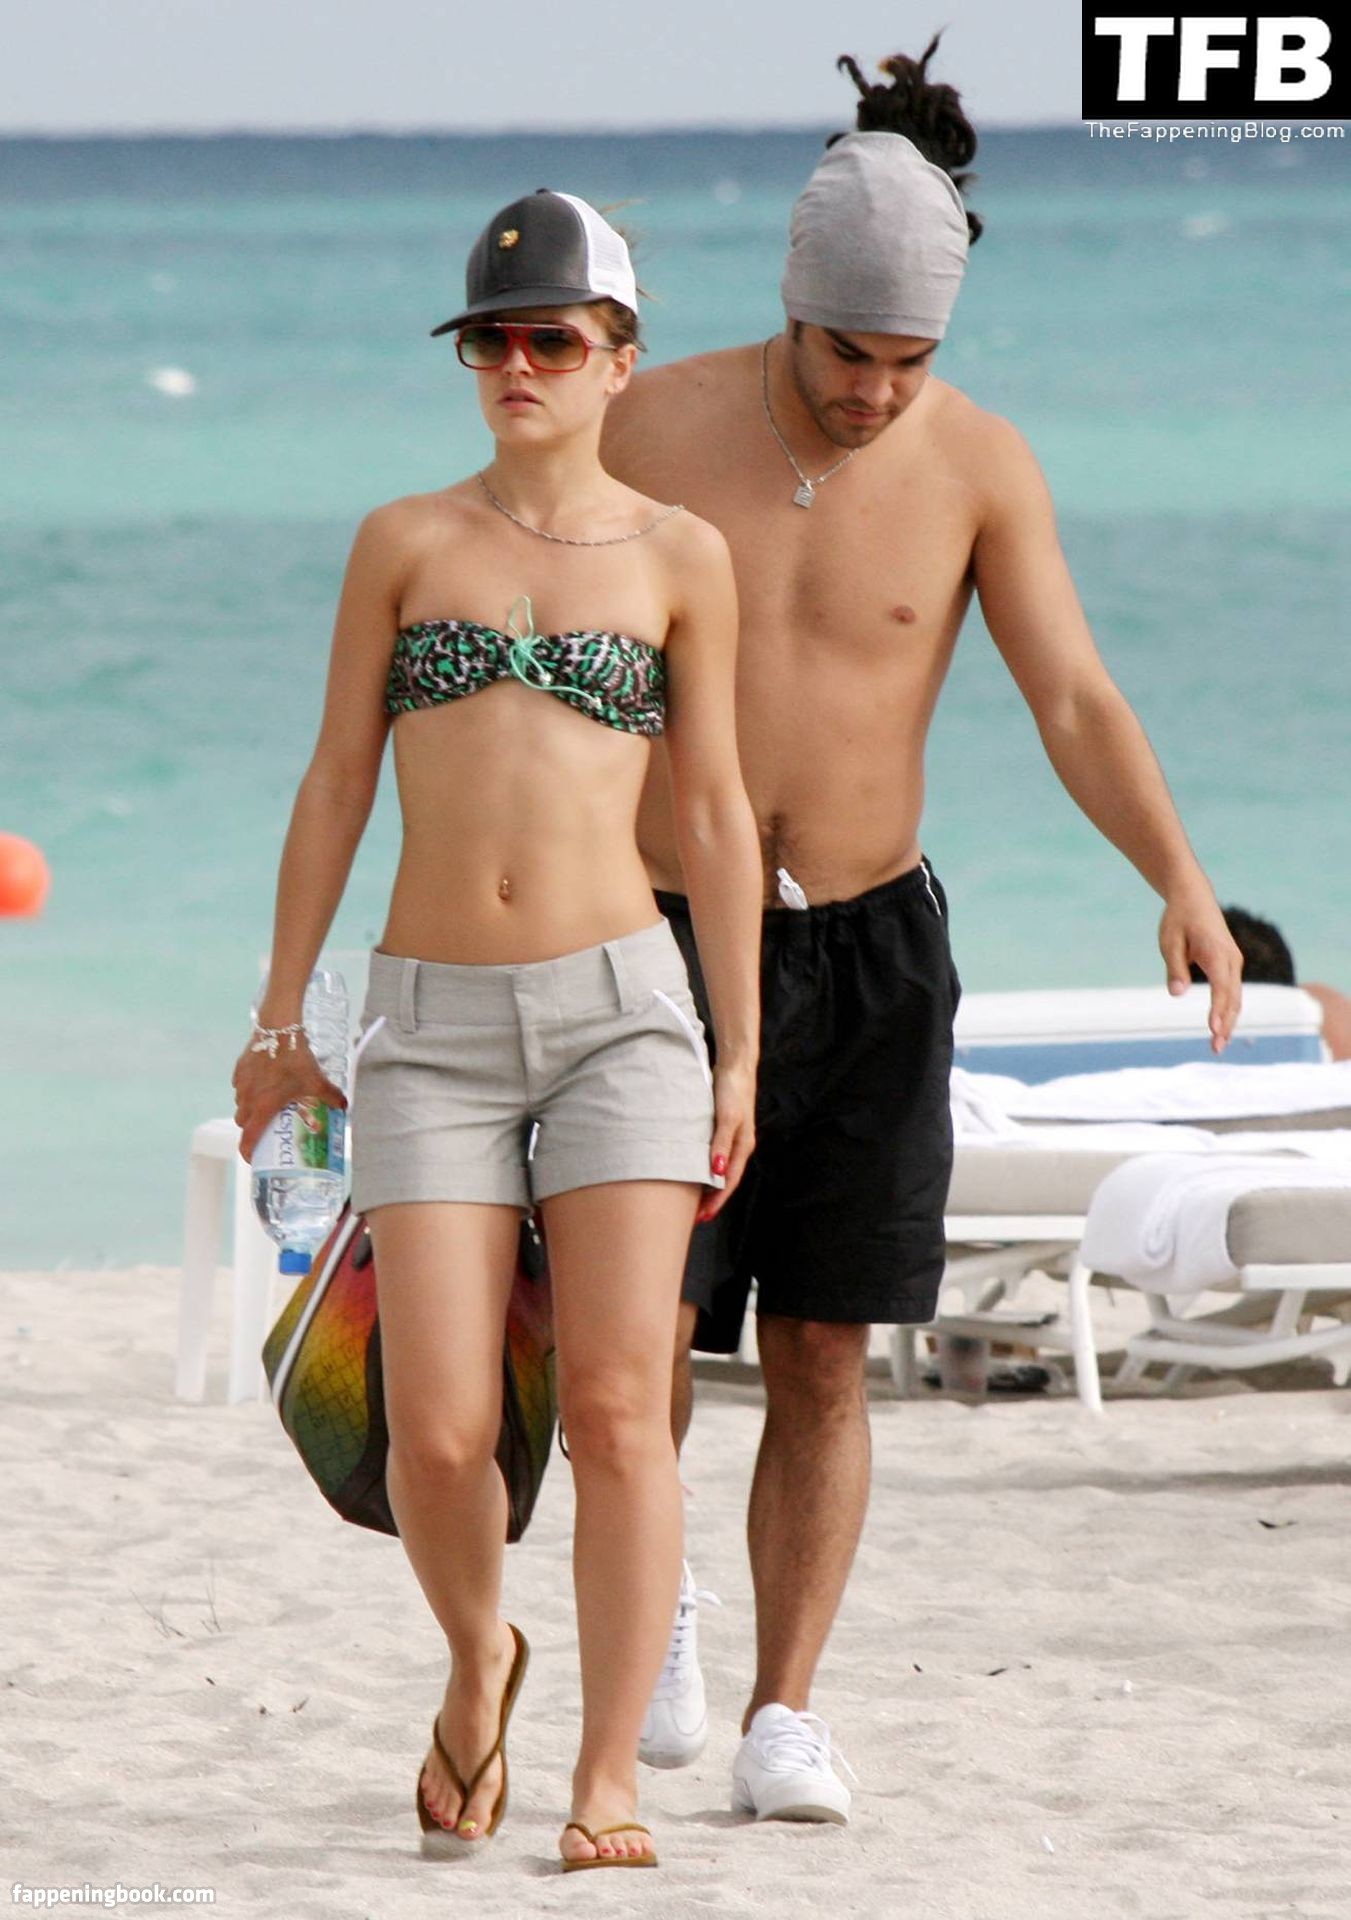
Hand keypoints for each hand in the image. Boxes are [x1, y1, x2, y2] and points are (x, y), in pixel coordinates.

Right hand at [231, 1031, 346, 1163]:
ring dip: (249, 1107)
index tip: (254, 1159)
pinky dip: (248, 1089)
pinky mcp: (239, 1068)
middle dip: (252, 1127)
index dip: (249, 1152)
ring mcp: (241, 1083)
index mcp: (262, 1108)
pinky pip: (240, 1086)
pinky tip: (263, 1082)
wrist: (279, 1028)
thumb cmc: (296, 1060)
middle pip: (243, 1122)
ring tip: (267, 1102)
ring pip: (240, 1103)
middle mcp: (247, 1098)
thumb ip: (331, 1096)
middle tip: (268, 1125)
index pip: (249, 1139)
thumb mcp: (317, 1081)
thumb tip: (344, 1108)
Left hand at [697, 1058, 755, 1222]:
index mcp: (743, 1146)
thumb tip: (716, 1173)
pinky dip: (704, 1168)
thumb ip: (721, 1144)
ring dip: (708, 1185)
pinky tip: (693, 1171)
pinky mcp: (722, 1128)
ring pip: (719, 1169)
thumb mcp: (727, 1118)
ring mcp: (731, 1137)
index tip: (703, 1217)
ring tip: (692, 1200)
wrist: (735, 1065)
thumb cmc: (732, 1090)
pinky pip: (714, 1156)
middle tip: (695, 1217)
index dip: (717, 1200)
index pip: (729, 1181)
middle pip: (725, 1179)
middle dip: (712, 1199)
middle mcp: (739, 1145)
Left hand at [1158, 891, 1242, 1054]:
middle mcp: (1231, 959)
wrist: (1194, 898)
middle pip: (1233, 998)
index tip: (1213, 1030)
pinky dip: (1228, 1010)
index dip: (1218, 1010)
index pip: (1221, 988)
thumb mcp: (1170, 942)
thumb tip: (1177, 994)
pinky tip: (1220, 1026)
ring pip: (1235, 997)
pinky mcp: (1230, 964)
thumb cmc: (1179, 919)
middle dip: (1225, 1024)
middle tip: (1215, 1048)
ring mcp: (1234, 962)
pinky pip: (1232, 992)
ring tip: (1218, 1044)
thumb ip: (1175, 968)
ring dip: (1228, 1021)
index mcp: (1216, 953)